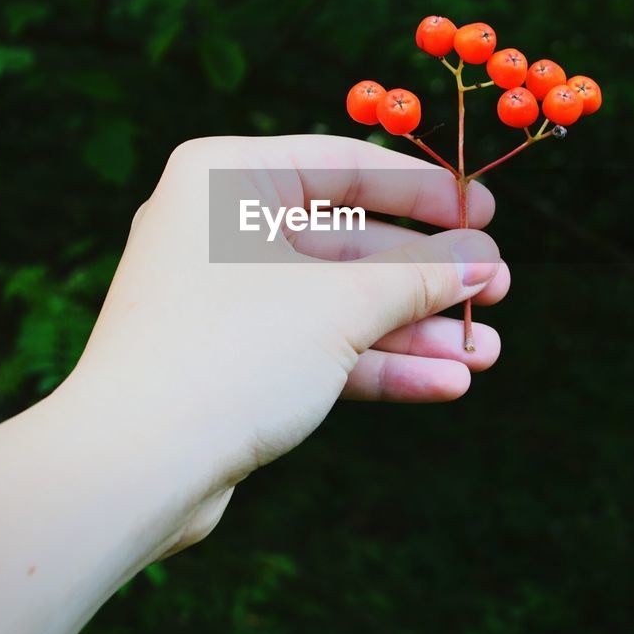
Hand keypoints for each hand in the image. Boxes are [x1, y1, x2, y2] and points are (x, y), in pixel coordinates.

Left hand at [59, 134, 509, 551]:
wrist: (134, 468)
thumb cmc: (230, 354)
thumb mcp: (341, 304)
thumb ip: (419, 276)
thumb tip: (483, 260)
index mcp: (227, 178)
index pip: (345, 166)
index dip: (425, 191)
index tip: (486, 211)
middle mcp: (219, 228)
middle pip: (349, 240)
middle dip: (429, 276)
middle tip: (499, 289)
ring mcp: (225, 298)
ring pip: (339, 302)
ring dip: (415, 329)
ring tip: (487, 352)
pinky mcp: (231, 358)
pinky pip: (317, 346)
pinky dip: (377, 363)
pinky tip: (446, 383)